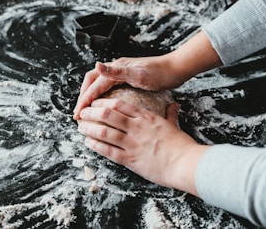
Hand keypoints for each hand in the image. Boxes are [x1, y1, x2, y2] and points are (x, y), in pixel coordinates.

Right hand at [73, 55, 182, 118]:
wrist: (176, 69)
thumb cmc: (160, 73)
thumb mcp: (138, 73)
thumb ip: (117, 71)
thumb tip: (97, 65)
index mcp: (116, 67)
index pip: (94, 84)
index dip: (85, 99)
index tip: (78, 114)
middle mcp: (116, 68)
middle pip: (92, 82)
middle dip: (83, 97)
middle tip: (78, 114)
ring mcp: (121, 73)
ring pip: (98, 84)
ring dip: (90, 96)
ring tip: (86, 111)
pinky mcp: (127, 78)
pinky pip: (108, 88)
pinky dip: (101, 97)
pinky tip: (103, 107)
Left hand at [77, 98, 209, 195]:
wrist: (185, 163)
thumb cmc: (181, 145)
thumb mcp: (174, 125)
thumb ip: (170, 114)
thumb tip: (174, 105)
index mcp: (146, 117)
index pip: (119, 104)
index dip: (103, 102)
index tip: (95, 102)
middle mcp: (136, 127)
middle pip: (107, 115)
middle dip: (91, 112)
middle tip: (83, 113)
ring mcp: (131, 143)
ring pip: (104, 131)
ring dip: (89, 128)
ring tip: (80, 127)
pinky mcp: (130, 159)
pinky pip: (107, 150)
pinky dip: (95, 145)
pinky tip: (88, 142)